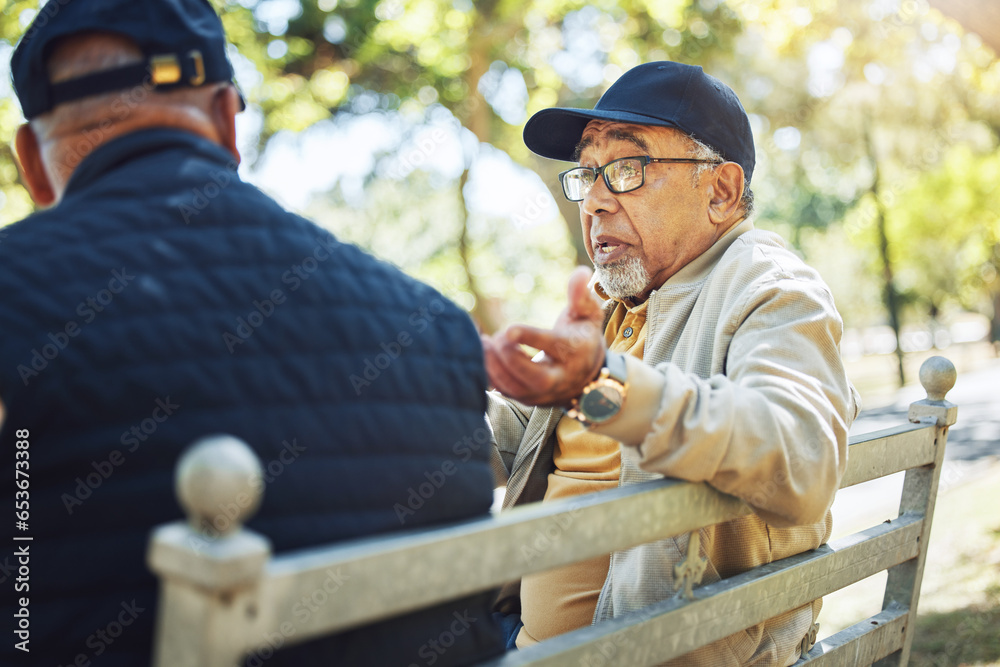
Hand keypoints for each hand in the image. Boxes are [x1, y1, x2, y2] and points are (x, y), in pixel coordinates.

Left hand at [481, 266, 606, 406]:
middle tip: (498, 337)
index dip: (531, 338)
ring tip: (483, 343)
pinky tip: (482, 353)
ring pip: (516, 388)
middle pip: (536, 378)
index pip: (555, 347)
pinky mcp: (527, 398)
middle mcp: (561, 378)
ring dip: (495, 366)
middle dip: (511, 358)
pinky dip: (490, 374)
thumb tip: (581, 273)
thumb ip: (581, 296)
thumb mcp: (588, 315)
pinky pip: (505, 392)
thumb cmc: (582, 337)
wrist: (587, 376)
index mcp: (575, 352)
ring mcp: (542, 393)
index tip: (510, 328)